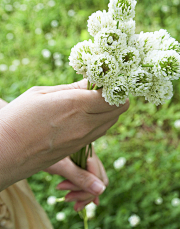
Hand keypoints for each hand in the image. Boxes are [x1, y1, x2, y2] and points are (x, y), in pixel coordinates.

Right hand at [0, 79, 128, 190]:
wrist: (5, 153)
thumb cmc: (18, 118)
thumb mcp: (42, 93)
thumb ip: (72, 88)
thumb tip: (92, 82)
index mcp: (77, 105)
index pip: (115, 96)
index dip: (116, 84)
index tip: (108, 76)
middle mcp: (86, 124)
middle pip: (120, 109)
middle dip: (116, 95)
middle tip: (103, 85)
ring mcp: (84, 138)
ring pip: (112, 121)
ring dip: (110, 107)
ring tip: (94, 97)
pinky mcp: (79, 148)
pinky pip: (100, 131)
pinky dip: (101, 119)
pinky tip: (86, 111)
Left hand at [45, 148, 108, 210]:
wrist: (28, 144)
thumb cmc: (41, 152)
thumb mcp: (61, 166)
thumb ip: (81, 178)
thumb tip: (101, 191)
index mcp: (88, 151)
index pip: (98, 176)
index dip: (86, 191)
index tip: (68, 198)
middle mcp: (90, 154)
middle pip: (98, 179)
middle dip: (84, 193)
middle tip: (67, 199)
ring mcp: (85, 159)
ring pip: (93, 180)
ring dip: (81, 192)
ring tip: (65, 197)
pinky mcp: (78, 163)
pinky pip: (86, 178)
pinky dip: (81, 189)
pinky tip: (77, 199)